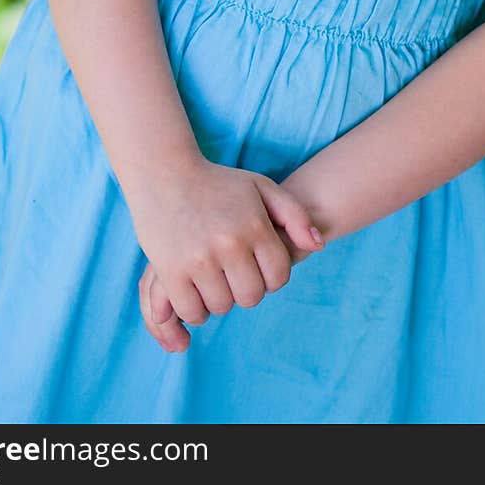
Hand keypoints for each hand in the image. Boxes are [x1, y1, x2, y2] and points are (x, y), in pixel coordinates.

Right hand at [134, 158, 324, 351]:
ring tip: (212, 276)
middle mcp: (230, 244)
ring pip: (221, 306)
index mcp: (255, 226)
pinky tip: (194, 288)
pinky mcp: (171, 270)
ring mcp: (200, 259)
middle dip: (244, 289)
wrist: (165, 173)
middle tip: (231, 272)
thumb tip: (318, 246)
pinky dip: (194, 307)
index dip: (270, 277)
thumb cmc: (217, 183)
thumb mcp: (261, 188)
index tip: (256, 265)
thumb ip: (296, 215)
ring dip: (218, 298)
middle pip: (251, 297)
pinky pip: (191, 311)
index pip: (278, 277)